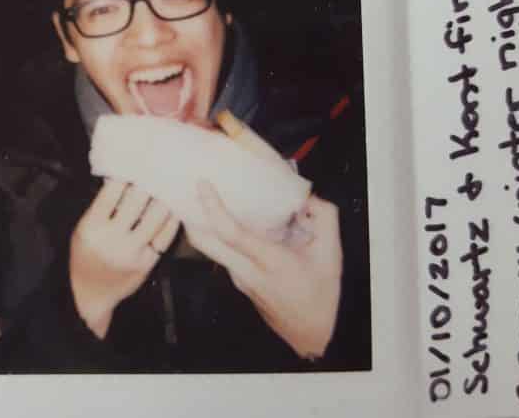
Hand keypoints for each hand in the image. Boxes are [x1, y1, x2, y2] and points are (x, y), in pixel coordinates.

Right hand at [69, 180, 180, 338]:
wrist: (90, 293)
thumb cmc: (84, 255)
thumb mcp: (83, 229)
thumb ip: (100, 208)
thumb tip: (121, 179)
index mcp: (92, 227)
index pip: (111, 193)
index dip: (124, 176)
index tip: (134, 164)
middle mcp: (112, 239)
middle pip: (136, 201)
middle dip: (147, 182)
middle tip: (156, 169)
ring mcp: (132, 252)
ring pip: (156, 216)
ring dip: (163, 198)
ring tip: (167, 185)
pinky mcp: (148, 263)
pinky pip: (165, 235)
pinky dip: (171, 219)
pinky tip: (173, 208)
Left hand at [185, 182, 341, 358]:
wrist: (312, 334)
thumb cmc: (321, 295)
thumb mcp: (332, 254)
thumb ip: (324, 218)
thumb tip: (307, 197)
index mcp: (269, 261)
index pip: (231, 234)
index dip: (213, 208)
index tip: (203, 184)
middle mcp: (246, 271)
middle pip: (204, 243)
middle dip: (189, 214)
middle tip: (187, 188)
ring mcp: (239, 279)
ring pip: (210, 249)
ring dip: (202, 224)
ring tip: (203, 198)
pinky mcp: (238, 282)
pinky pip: (222, 255)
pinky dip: (218, 237)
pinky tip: (230, 221)